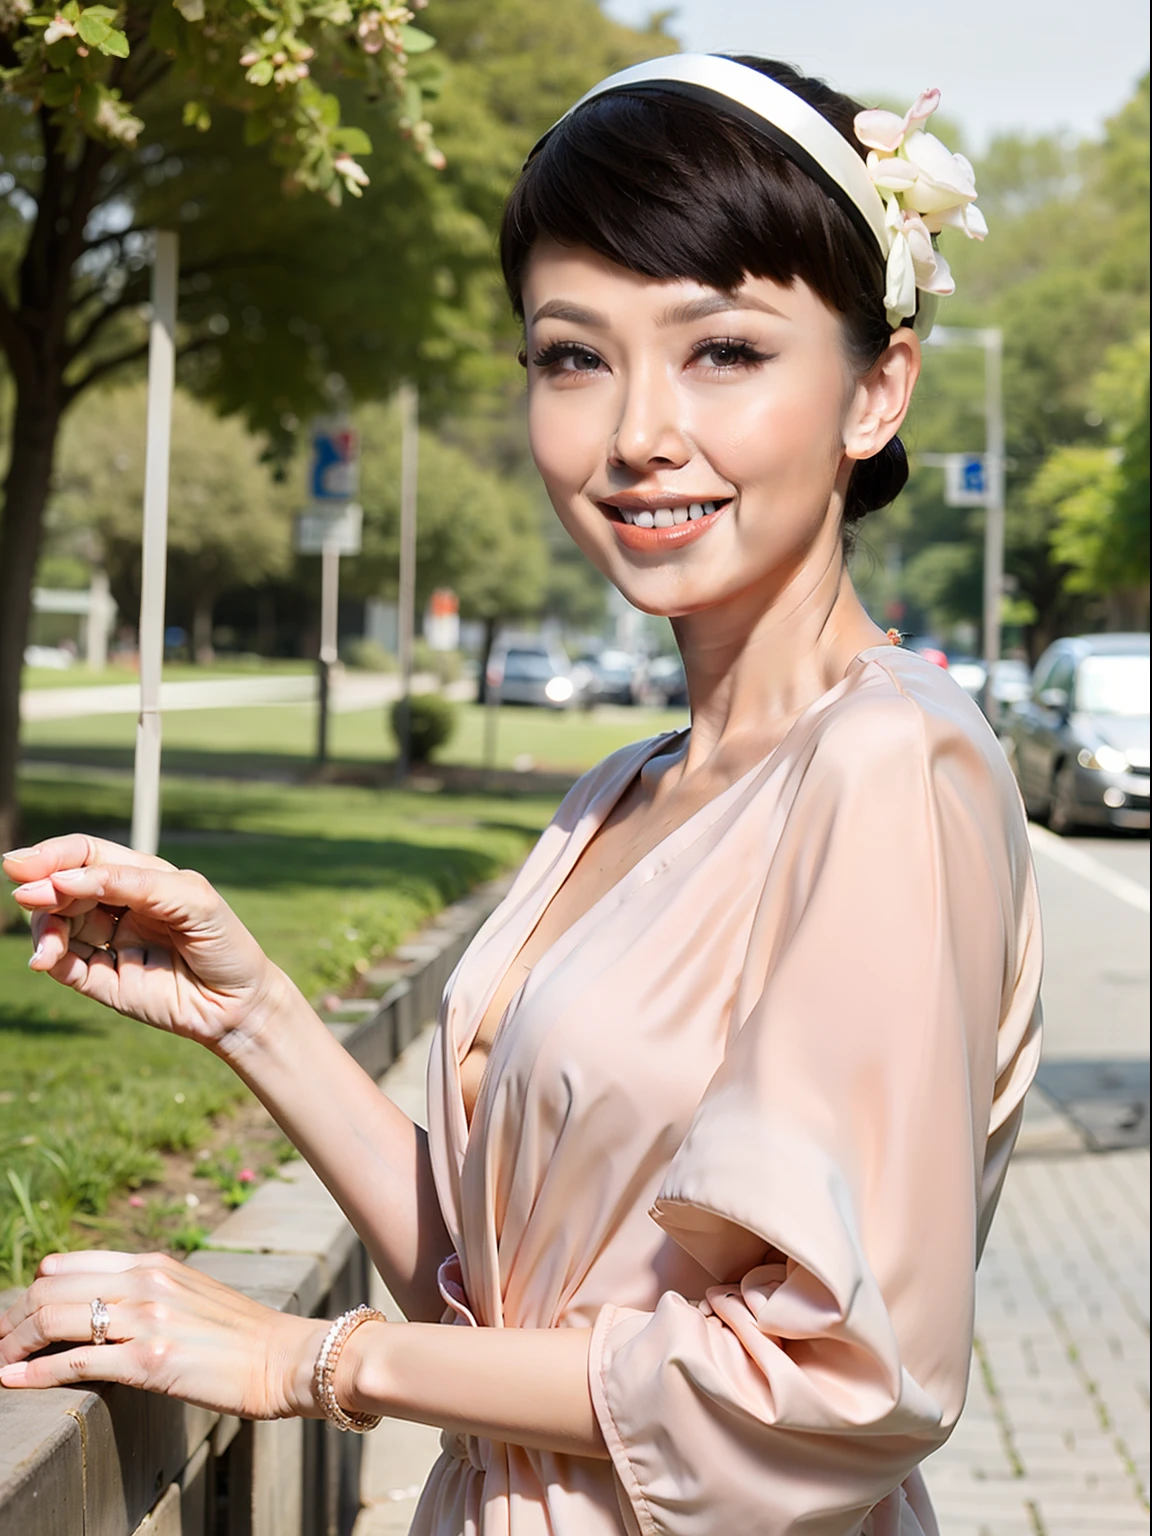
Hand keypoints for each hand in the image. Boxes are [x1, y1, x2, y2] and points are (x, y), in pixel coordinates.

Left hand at [0, 1250, 328, 1419]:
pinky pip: (74, 1362)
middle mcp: (146, 1282)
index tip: (12, 1315)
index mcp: (154, 1264)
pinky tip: (13, 1381)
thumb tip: (102, 1305)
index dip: (29, 1291)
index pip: (68, 1265)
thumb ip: (147, 1292)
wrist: (285, 1357)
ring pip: (54, 1320)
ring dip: (13, 1344)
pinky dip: (34, 1372)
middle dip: (10, 1319)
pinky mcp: (150, 1360)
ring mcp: (147, 1319)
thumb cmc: (240, 1335)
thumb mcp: (190, 1295)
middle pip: (51, 1291)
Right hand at [3, 835, 286, 1055]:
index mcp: (142, 878)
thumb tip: (64, 880)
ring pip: (58, 925)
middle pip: (65, 887)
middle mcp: (120, 907)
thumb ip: (132, 884)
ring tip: (47, 943)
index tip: (21, 863)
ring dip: (44, 927)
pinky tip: (46, 959)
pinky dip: (49, 958)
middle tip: (28, 896)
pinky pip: (64, 965)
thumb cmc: (225, 943)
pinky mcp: (103, 981)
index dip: (54, 856)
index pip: (87, 856)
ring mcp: (109, 943)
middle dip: (44, 889)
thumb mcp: (191, 900)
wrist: (241, 1004)